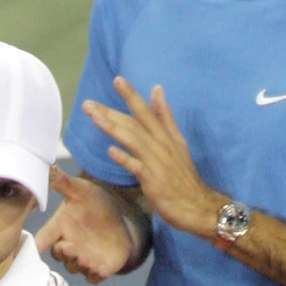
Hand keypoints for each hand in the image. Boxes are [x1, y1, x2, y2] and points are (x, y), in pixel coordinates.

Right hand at [34, 167, 136, 282]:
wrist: (120, 221)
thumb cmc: (95, 204)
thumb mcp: (82, 191)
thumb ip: (65, 183)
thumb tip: (50, 166)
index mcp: (60, 227)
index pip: (42, 239)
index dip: (33, 247)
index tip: (27, 252)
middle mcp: (68, 245)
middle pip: (58, 255)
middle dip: (63, 253)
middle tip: (70, 248)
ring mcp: (83, 258)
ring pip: (75, 267)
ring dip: (79, 264)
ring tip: (86, 258)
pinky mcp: (99, 268)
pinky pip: (93, 277)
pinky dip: (95, 275)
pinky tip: (100, 270)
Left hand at [85, 77, 221, 238]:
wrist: (198, 206)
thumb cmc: (182, 176)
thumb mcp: (177, 141)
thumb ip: (165, 116)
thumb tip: (157, 89)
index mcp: (165, 136)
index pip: (146, 111)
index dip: (132, 95)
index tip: (117, 80)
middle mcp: (161, 145)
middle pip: (134, 124)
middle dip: (111, 112)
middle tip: (88, 103)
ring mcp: (157, 162)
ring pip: (133, 140)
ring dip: (113, 128)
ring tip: (94, 117)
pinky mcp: (154, 180)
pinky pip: (138, 167)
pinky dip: (125, 158)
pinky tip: (111, 151)